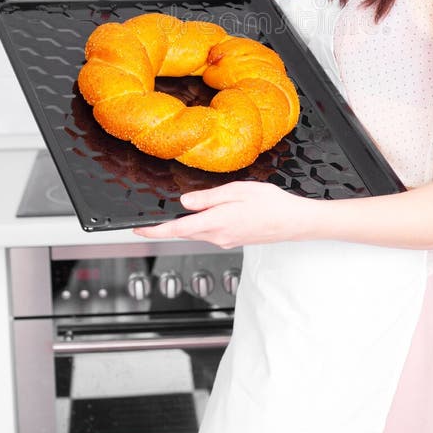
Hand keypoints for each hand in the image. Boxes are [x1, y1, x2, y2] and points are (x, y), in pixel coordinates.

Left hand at [133, 181, 315, 248]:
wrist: (294, 222)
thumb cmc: (271, 204)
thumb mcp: (238, 191)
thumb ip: (209, 198)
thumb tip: (185, 201)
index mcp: (217, 222)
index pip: (177, 229)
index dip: (154, 231)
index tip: (138, 230)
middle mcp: (218, 236)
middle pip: (184, 232)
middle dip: (167, 227)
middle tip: (150, 220)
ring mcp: (225, 240)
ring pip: (197, 233)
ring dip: (186, 224)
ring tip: (184, 210)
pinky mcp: (232, 240)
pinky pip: (209, 233)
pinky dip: (202, 224)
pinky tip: (208, 213)